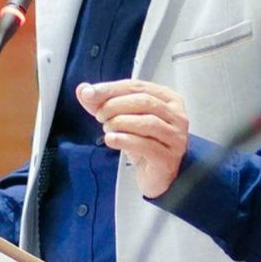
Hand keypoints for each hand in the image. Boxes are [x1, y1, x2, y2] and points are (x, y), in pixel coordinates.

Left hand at [76, 79, 188, 197]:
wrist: (155, 175)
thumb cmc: (143, 142)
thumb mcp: (123, 118)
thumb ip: (103, 103)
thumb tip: (83, 89)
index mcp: (167, 98)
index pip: (138, 86)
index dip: (112, 88)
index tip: (90, 93)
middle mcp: (177, 116)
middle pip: (145, 102)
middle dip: (116, 105)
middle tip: (99, 115)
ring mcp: (176, 138)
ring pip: (148, 122)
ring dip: (120, 122)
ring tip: (106, 128)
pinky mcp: (168, 158)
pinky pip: (147, 145)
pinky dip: (125, 140)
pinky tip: (111, 139)